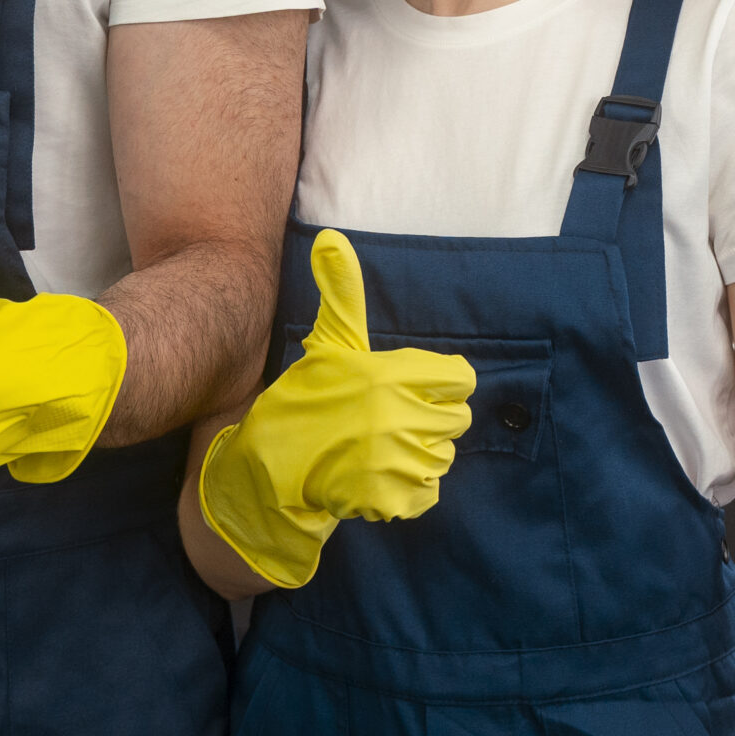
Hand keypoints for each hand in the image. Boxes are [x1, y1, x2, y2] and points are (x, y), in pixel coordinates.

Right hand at [198, 230, 474, 588]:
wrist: (273, 465)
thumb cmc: (307, 398)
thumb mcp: (328, 343)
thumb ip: (342, 293)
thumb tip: (331, 237)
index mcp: (392, 374)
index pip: (461, 378)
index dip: (441, 383)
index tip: (413, 388)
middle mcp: (401, 416)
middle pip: (458, 420)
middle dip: (429, 420)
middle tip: (391, 421)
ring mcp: (398, 460)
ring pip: (442, 457)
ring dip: (417, 456)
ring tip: (380, 449)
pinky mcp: (393, 497)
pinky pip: (428, 492)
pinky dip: (407, 490)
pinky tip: (376, 476)